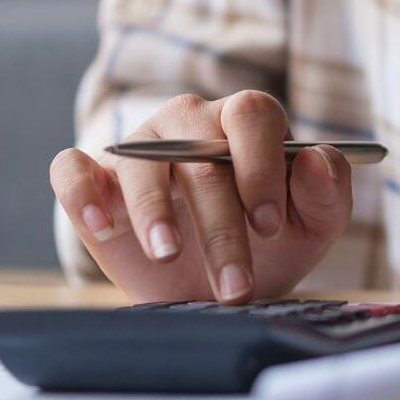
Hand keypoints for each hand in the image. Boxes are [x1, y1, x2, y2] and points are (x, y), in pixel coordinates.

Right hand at [50, 91, 351, 303]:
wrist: (219, 283)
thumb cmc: (271, 242)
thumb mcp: (315, 225)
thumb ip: (328, 191)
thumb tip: (315, 159)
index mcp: (247, 122)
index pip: (252, 115)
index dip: (261, 167)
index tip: (268, 225)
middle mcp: (190, 123)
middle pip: (199, 152)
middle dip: (220, 225)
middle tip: (234, 283)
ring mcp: (139, 146)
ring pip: (139, 159)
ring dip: (156, 211)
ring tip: (169, 253)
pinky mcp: (93, 180)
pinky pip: (72, 169)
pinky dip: (81, 191)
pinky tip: (103, 224)